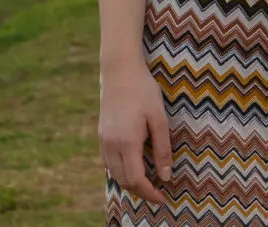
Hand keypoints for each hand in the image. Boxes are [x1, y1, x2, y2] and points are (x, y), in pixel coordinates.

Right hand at [99, 63, 172, 205]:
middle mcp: (111, 145)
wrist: (120, 69)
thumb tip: (166, 176)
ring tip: (147, 182)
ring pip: (113, 173)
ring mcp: (103, 140)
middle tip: (157, 193)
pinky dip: (120, 170)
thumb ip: (162, 149)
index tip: (162, 197)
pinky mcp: (101, 134)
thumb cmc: (143, 91)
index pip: (136, 179)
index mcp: (127, 142)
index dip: (149, 193)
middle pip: (123, 181)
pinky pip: (108, 162)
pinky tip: (132, 166)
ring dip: (129, 182)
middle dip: (140, 191)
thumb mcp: (159, 118)